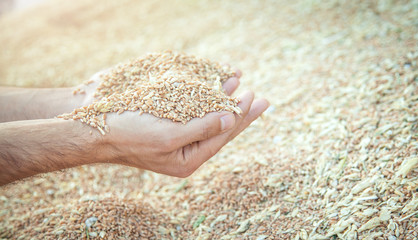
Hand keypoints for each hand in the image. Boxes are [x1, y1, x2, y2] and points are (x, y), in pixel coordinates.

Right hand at [97, 72, 268, 176]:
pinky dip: (203, 96)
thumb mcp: (168, 135)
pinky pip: (192, 109)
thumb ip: (202, 128)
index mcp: (188, 160)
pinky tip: (210, 86)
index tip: (253, 97)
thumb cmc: (128, 134)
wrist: (94, 127)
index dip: (240, 117)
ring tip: (237, 84)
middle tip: (260, 98)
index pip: (222, 136)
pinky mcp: (167, 123)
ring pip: (206, 116)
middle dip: (238, 110)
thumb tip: (230, 119)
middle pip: (219, 128)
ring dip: (221, 99)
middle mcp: (185, 150)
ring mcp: (176, 137)